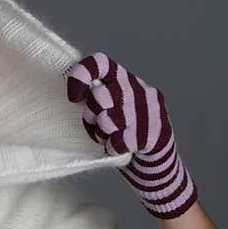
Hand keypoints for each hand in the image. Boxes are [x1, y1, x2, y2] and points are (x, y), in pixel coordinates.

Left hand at [66, 51, 196, 219]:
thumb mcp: (107, 112)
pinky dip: (113, 147)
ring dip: (102, 133)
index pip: (101, 62)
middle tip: (98, 126)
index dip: (81, 75)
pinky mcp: (156, 132)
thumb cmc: (122, 136)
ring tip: (109, 137)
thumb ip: (93, 100)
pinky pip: (120, 140)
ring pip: (108, 119)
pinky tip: (117, 148)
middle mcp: (140, 89)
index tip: (73, 96)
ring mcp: (151, 110)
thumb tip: (72, 93)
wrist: (155, 166)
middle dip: (91, 115)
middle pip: (100, 94)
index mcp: (125, 80)